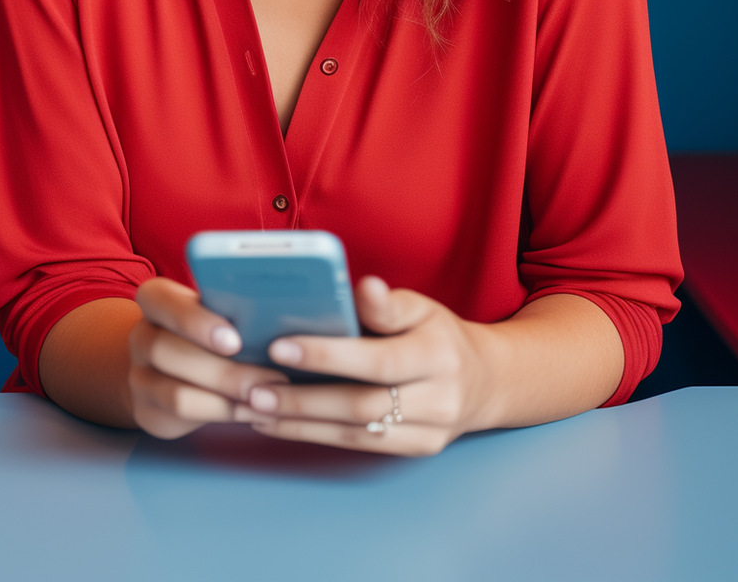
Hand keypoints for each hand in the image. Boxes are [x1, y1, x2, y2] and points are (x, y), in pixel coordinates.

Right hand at [125, 276, 287, 439]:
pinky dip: (223, 415)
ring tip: (267, 400)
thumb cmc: (209, 333)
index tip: (234, 340)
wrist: (167, 370)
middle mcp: (141, 336)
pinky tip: (253, 412)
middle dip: (224, 371)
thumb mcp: (217, 313)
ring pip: (177, 393)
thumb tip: (286, 317)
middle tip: (272, 380)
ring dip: (228, 400)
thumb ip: (237, 311)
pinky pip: (182, 417)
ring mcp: (139, 377)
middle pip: (168, 351)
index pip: (161, 301)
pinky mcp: (147, 411)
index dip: (194, 321)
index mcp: (156, 301)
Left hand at [231, 276, 491, 455]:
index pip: (377, 360)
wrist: (486, 383)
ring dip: (298, 424)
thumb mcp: (422, 308)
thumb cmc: (439, 336)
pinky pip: (357, 447)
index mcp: (437, 356)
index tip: (279, 345)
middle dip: (301, 399)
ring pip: (354, 433)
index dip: (327, 355)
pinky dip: (312, 435)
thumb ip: (387, 304)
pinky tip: (277, 424)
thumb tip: (363, 288)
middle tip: (252, 388)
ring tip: (253, 409)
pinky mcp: (414, 451)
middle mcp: (438, 400)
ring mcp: (427, 433)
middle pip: (360, 405)